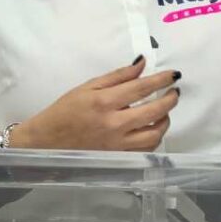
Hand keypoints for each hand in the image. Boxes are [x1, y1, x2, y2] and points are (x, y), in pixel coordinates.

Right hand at [9, 57, 180, 150]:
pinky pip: (146, 150)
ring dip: (165, 120)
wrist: (46, 142)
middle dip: (170, 99)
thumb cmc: (65, 112)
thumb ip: (117, 76)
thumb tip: (141, 64)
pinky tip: (153, 128)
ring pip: (154, 135)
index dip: (162, 80)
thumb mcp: (87, 87)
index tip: (174, 74)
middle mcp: (114, 125)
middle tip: (174, 92)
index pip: (142, 88)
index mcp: (104, 103)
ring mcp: (117, 145)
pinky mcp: (118, 158)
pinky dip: (154, 137)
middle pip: (154, 112)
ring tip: (164, 111)